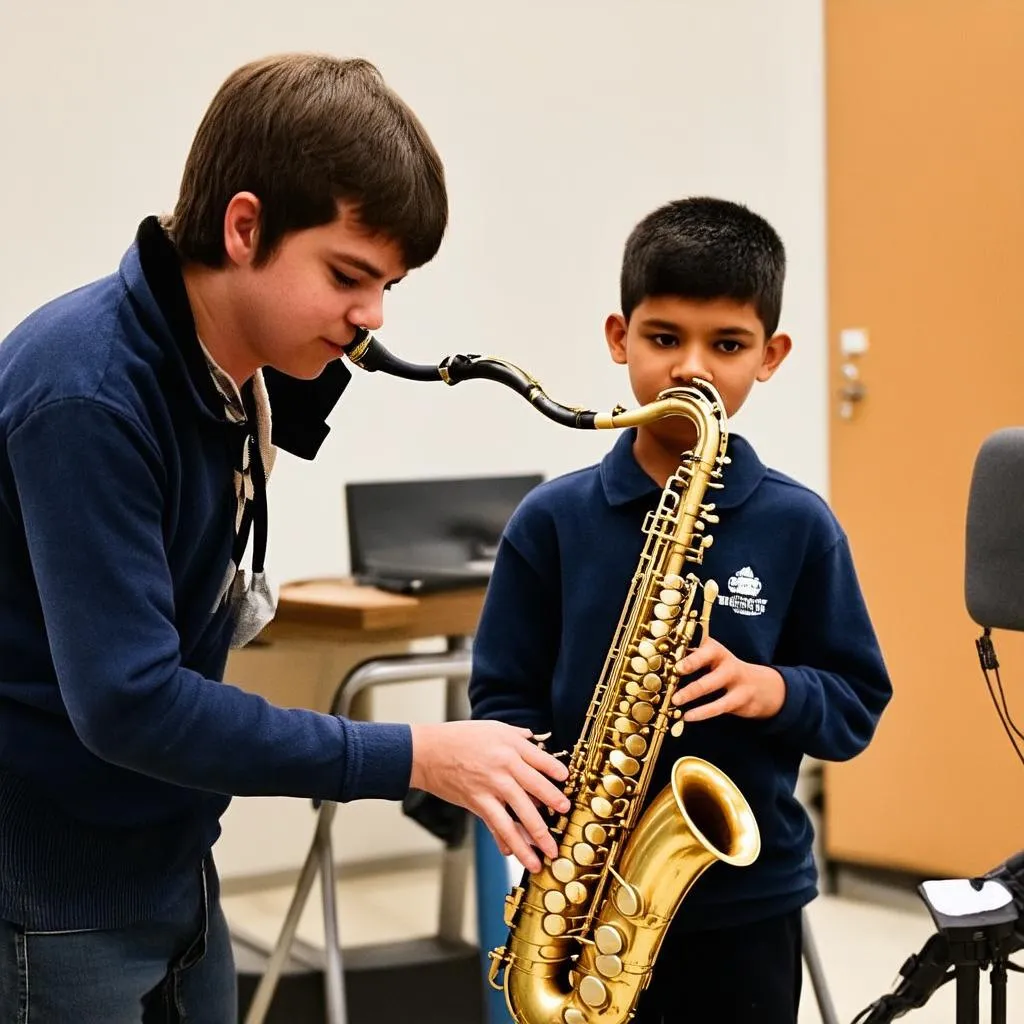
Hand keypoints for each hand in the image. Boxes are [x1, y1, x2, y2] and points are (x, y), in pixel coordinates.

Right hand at [409, 720, 569, 872]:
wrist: (427, 752)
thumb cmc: (458, 737)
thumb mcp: (491, 727)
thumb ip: (515, 735)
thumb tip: (533, 739)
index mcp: (511, 745)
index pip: (542, 759)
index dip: (557, 772)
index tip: (566, 782)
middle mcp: (505, 765)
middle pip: (538, 789)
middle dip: (554, 805)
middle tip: (565, 817)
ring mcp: (492, 786)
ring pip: (520, 815)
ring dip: (536, 838)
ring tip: (546, 854)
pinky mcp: (478, 802)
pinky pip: (497, 825)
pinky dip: (506, 841)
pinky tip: (512, 853)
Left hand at [671, 637, 785, 721]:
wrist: (762, 687)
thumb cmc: (726, 670)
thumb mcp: (713, 660)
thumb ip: (693, 658)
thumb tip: (664, 661)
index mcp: (716, 650)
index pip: (704, 646)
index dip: (691, 653)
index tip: (677, 661)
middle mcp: (727, 662)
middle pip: (708, 660)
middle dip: (690, 666)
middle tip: (674, 672)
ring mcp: (736, 680)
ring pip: (711, 685)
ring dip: (692, 693)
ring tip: (675, 701)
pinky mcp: (740, 699)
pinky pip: (719, 706)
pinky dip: (702, 712)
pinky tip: (688, 717)